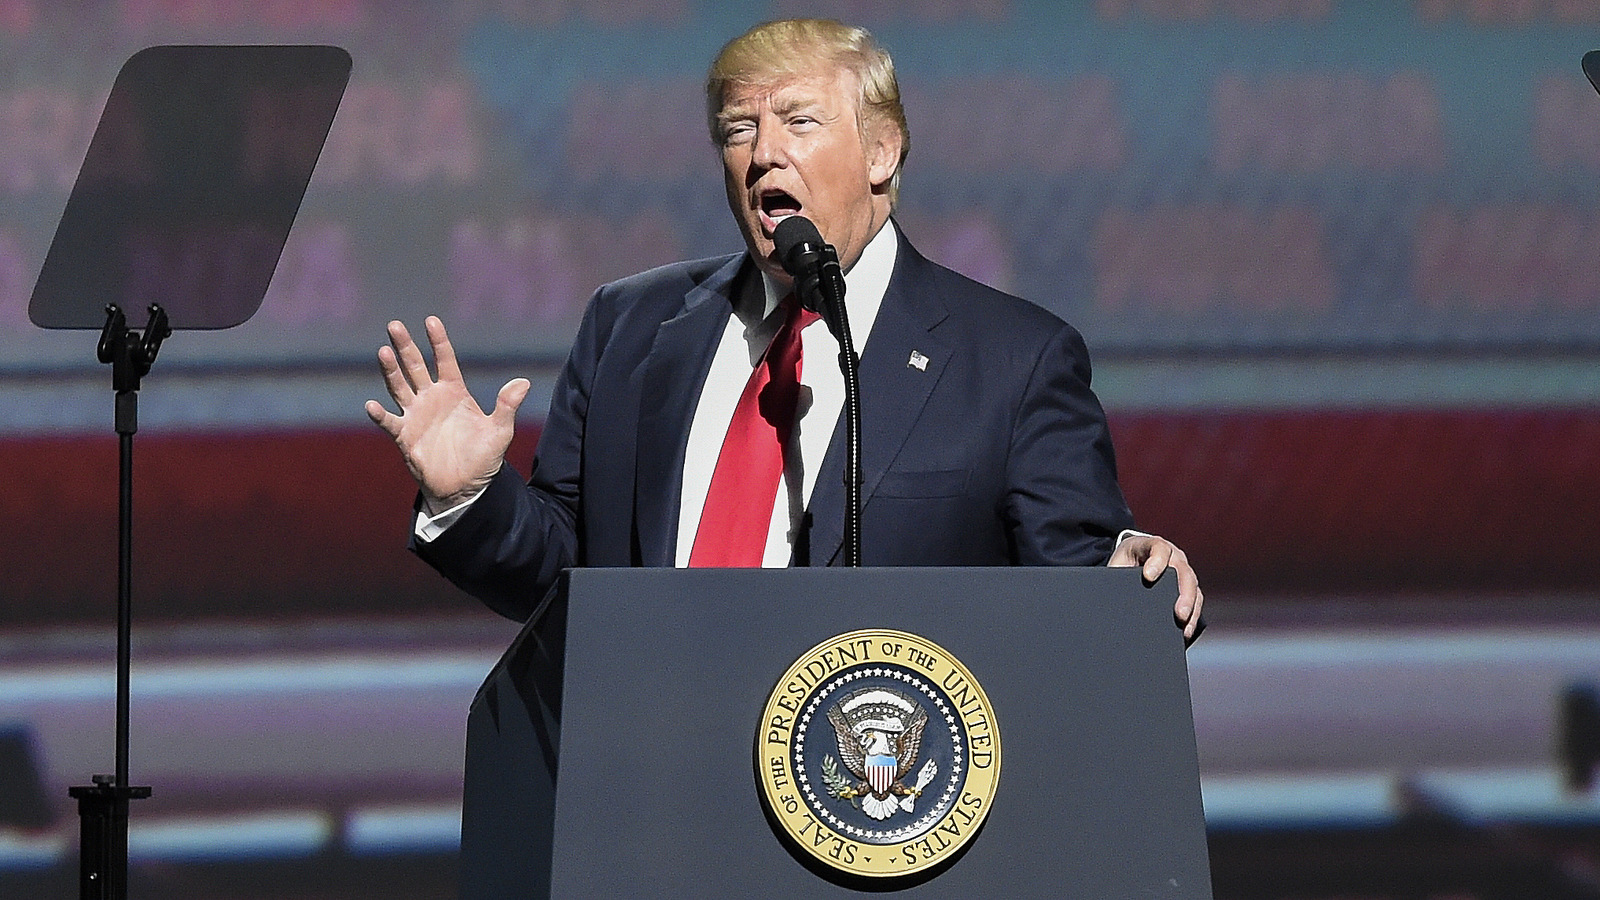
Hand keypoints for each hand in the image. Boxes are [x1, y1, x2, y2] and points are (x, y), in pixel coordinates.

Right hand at [365, 316, 530, 513]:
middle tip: (395, 325)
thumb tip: (524, 382)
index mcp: (454, 391)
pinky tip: (373, 405)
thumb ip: (507, 406)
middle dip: (405, 346)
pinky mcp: (404, 435)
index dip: (438, 341)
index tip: (431, 321)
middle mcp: (431, 398)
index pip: (444, 360)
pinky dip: (381, 414)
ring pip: (399, 387)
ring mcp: (416, 415)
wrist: (466, 487)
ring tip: (383, 351)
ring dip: (391, 371)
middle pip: (415, 366)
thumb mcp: (500, 431)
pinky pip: (390, 422)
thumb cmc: (483, 457)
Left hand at [1108, 534, 1203, 642]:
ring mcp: (1183, 573)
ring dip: (1191, 611)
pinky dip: (1192, 619)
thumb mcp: (1117, 562)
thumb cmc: (1124, 561)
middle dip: (1184, 595)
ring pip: (1194, 590)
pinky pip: (1195, 603)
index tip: (1148, 577)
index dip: (1156, 562)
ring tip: (1185, 630)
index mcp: (1152, 546)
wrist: (1132, 559)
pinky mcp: (1187, 589)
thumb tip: (1109, 599)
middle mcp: (1173, 557)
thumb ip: (1115, 574)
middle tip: (1179, 614)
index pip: (1159, 549)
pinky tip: (1185, 633)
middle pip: (1184, 573)